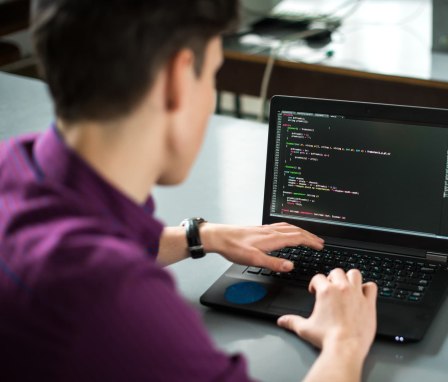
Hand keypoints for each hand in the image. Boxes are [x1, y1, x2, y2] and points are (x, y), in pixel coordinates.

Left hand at [201, 222, 323, 272]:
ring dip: (301, 231)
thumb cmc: (234, 247)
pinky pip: (281, 226)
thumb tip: (290, 266)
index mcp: (272, 238)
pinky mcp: (260, 229)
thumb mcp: (254, 260)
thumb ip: (273, 263)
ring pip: (289, 227)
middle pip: (296, 231)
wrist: (219, 237)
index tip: (320, 246)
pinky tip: (286, 232)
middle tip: (319, 241)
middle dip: (309, 236)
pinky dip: (290, 228)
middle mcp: (271, 231)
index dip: (310, 242)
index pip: (297, 238)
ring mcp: (265, 229)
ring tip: (308, 236)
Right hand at [277, 269, 376, 360]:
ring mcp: (356, 294)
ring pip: (354, 273)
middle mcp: (341, 289)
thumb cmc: (327, 338)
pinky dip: (367, 288)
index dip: (315, 284)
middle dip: (332, 278)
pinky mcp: (369, 303)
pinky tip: (363, 293)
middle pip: (336, 271)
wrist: (345, 347)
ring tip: (346, 285)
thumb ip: (292, 321)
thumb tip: (282, 320)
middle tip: (330, 288)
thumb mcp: (305, 328)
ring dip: (350, 278)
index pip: (318, 277)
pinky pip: (371, 287)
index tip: (315, 291)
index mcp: (325, 291)